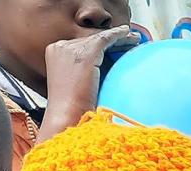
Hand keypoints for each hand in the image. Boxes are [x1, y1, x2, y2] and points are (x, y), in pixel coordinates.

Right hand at [37, 26, 137, 141]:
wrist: (68, 115)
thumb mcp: (77, 82)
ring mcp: (71, 48)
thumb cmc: (74, 107)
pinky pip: (105, 39)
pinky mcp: (85, 54)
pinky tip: (128, 34)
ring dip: (119, 37)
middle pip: (91, 38)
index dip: (101, 42)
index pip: (82, 43)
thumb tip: (105, 65)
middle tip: (130, 38)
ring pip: (99, 38)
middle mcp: (60, 47)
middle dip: (112, 39)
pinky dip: (118, 36)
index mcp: (56, 53)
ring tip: (135, 38)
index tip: (116, 43)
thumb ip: (86, 70)